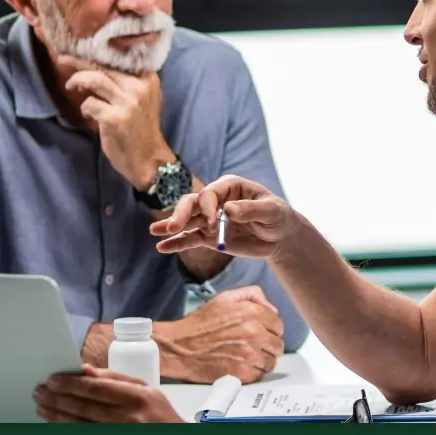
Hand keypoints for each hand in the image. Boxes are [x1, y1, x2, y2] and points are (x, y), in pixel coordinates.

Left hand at [34, 367, 183, 423]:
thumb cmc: (161, 415)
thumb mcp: (146, 390)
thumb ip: (115, 379)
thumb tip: (83, 370)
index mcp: (138, 397)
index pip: (96, 389)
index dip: (70, 384)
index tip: (52, 380)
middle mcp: (129, 418)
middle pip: (83, 407)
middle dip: (57, 399)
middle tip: (39, 392)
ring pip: (80, 426)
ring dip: (56, 416)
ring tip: (42, 407)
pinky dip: (67, 431)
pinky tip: (55, 425)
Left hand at [61, 64, 171, 190]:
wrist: (149, 159)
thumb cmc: (142, 130)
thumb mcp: (144, 100)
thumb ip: (128, 84)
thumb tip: (99, 67)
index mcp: (148, 79)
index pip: (121, 58)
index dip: (99, 53)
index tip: (83, 50)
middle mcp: (139, 87)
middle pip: (103, 66)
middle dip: (79, 62)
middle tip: (63, 60)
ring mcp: (127, 102)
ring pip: (94, 79)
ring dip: (77, 81)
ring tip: (70, 86)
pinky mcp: (113, 118)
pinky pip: (90, 104)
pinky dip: (85, 108)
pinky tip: (87, 114)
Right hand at [151, 174, 300, 263]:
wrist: (281, 237)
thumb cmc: (278, 217)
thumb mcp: (272, 212)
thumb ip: (251, 210)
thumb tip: (229, 209)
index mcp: (230, 186)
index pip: (210, 194)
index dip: (207, 207)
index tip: (213, 224)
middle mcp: (216, 200)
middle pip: (192, 204)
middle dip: (181, 214)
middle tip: (173, 227)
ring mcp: (210, 219)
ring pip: (187, 221)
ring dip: (172, 226)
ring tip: (155, 232)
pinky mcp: (210, 237)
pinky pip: (190, 239)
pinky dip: (177, 243)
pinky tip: (162, 247)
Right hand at [154, 285, 283, 383]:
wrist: (180, 347)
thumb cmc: (200, 324)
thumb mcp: (224, 298)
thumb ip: (251, 295)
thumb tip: (271, 308)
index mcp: (252, 313)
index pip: (278, 324)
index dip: (269, 329)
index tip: (261, 332)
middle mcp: (254, 333)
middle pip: (278, 344)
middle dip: (267, 345)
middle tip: (254, 346)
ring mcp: (249, 354)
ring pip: (271, 361)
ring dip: (262, 360)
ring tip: (247, 356)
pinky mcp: (243, 373)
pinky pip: (261, 374)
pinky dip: (253, 372)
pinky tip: (242, 365)